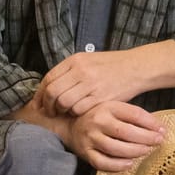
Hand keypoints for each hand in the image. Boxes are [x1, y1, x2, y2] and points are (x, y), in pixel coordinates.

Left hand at [38, 50, 153, 117]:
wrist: (136, 68)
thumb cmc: (110, 65)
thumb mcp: (87, 60)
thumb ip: (68, 71)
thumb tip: (48, 88)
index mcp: (75, 60)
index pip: (48, 79)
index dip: (40, 94)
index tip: (38, 103)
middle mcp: (81, 71)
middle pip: (53, 92)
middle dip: (47, 106)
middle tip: (49, 112)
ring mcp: (91, 85)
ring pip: (64, 103)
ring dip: (61, 111)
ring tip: (63, 113)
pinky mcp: (101, 98)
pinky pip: (79, 110)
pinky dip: (75, 114)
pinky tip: (77, 113)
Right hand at [65, 101, 164, 171]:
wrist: (69, 125)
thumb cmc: (98, 116)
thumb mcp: (113, 108)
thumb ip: (131, 115)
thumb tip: (158, 127)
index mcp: (107, 107)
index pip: (133, 114)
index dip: (151, 123)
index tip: (163, 130)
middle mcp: (97, 121)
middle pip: (126, 132)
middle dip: (147, 138)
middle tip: (159, 141)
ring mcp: (90, 138)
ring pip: (116, 148)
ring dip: (135, 151)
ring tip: (146, 151)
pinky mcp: (85, 153)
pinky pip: (103, 163)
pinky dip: (118, 165)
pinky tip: (130, 164)